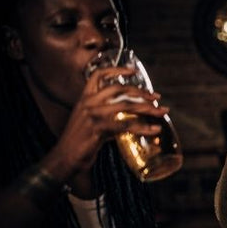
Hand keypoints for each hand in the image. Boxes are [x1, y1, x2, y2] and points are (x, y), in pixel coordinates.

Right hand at [46, 66, 168, 179]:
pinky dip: (144, 128)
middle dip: (140, 91)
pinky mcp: (98, 128)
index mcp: (85, 98)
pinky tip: (154, 130)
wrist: (64, 157)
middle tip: (156, 97)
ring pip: (126, 105)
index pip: (98, 75)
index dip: (116, 70)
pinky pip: (126, 126)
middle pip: (118, 88)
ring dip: (147, 108)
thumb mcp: (89, 120)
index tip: (133, 71)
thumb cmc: (80, 140)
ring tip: (162, 112)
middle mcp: (88, 103)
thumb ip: (106, 113)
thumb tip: (129, 112)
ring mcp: (92, 115)